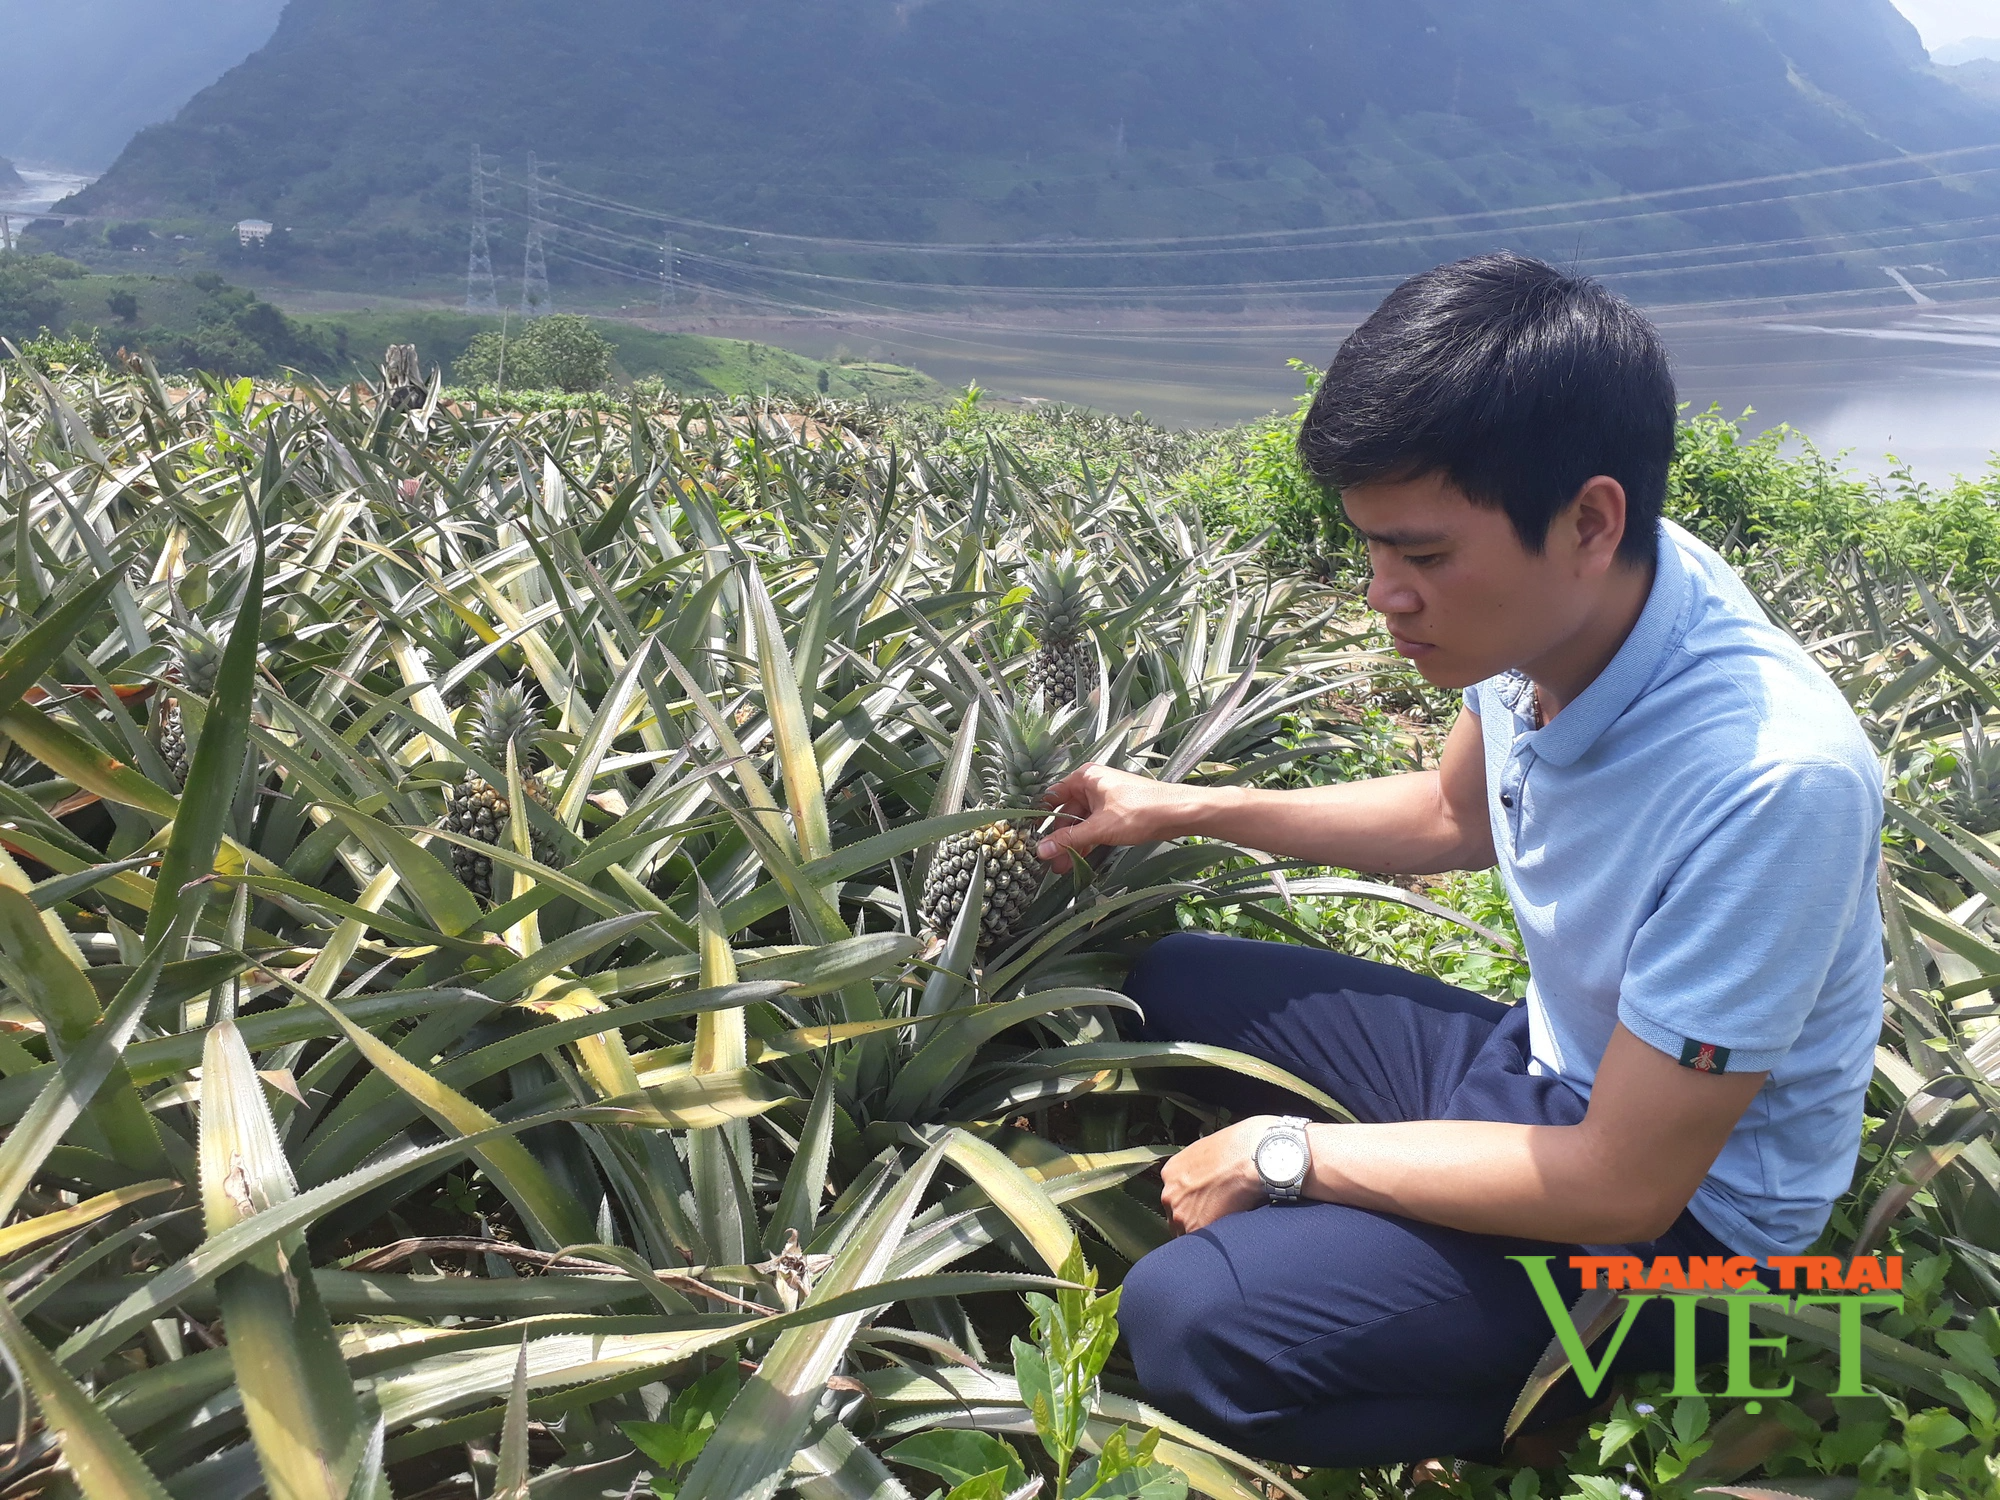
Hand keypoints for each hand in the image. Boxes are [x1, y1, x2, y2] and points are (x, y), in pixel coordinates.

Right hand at [1037, 764, 1205, 873]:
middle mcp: (1093, 785)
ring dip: (1072, 845)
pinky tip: (1078, 862)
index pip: (1053, 795)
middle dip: (1058, 838)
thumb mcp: (1100, 827)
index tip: (1028, 836)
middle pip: (1067, 813)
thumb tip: (1041, 849)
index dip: (1040, 816)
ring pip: (1081, 823)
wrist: (1178, 812)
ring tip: (1060, 868)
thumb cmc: (1139, 811)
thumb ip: (1070, 839)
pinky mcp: (1116, 814)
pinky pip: (1095, 828)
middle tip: (1046, 861)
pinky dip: (1087, 843)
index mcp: (1086, 778)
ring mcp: (1105, 800)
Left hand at [1160, 1117, 1271, 1233]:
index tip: (1205, 1206)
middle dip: (1194, 1219)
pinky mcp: (1196, 1229)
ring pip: (1186, 1232)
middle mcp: (1170, 1193)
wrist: (1255, 1157)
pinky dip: (1213, 1244)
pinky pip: (1200, 1244)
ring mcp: (1180, 1213)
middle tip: (1216, 1217)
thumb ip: (1199, 1170)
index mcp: (1171, 1172)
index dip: (1191, 1204)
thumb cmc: (1241, 1148)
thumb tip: (1208, 1180)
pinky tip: (1226, 1235)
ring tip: (1223, 1229)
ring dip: (1203, 1233)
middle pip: (1177, 1216)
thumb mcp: (1208, 1152)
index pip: (1175, 1197)